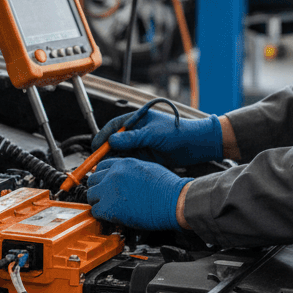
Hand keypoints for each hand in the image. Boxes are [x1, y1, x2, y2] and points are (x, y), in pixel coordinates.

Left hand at [86, 158, 187, 229]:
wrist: (174, 201)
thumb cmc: (167, 187)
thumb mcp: (147, 168)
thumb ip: (130, 170)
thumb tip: (122, 177)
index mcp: (123, 163)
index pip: (101, 167)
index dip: (102, 177)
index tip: (104, 185)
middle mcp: (114, 174)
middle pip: (92, 180)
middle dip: (98, 189)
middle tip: (106, 198)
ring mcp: (109, 190)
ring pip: (90, 195)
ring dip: (98, 202)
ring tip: (109, 208)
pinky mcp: (109, 207)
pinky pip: (95, 211)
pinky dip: (101, 215)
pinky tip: (112, 217)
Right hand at [91, 109, 223, 167]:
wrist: (197, 144)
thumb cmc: (179, 131)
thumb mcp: (154, 133)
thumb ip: (133, 137)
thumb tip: (112, 141)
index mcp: (137, 120)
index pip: (113, 127)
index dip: (102, 137)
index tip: (95, 147)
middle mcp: (136, 132)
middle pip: (114, 142)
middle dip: (105, 152)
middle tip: (97, 162)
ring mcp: (141, 145)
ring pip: (121, 153)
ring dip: (113, 160)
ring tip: (106, 169)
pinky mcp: (146, 157)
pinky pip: (130, 161)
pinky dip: (123, 166)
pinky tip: (119, 172)